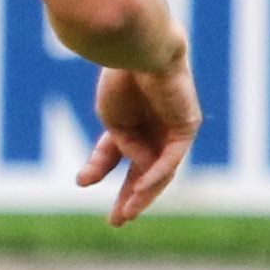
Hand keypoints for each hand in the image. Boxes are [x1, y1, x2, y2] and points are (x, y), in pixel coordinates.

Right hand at [78, 56, 200, 225]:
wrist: (141, 49)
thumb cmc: (121, 77)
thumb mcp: (113, 120)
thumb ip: (124, 148)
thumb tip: (141, 169)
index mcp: (131, 117)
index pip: (115, 151)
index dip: (98, 167)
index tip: (82, 182)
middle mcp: (153, 125)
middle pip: (143, 169)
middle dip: (130, 195)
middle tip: (117, 221)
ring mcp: (172, 127)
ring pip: (159, 171)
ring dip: (142, 194)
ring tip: (125, 215)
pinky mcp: (186, 127)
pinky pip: (169, 160)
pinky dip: (154, 176)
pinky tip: (140, 191)